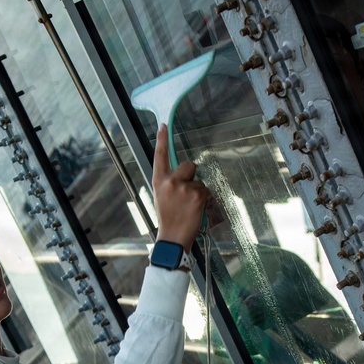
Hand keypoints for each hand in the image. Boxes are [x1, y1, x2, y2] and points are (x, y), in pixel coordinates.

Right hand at [151, 124, 210, 251]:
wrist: (172, 237)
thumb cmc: (168, 217)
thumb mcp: (162, 196)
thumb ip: (169, 182)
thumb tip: (183, 172)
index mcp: (159, 181)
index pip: (159, 156)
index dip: (161, 140)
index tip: (162, 125)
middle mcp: (170, 182)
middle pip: (189, 165)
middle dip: (191, 175)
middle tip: (186, 194)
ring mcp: (184, 188)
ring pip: (199, 181)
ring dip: (198, 192)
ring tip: (188, 207)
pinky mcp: (197, 195)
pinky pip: (205, 191)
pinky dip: (203, 200)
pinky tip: (195, 210)